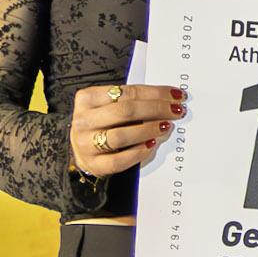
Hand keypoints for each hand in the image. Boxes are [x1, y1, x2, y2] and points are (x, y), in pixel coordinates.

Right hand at [69, 83, 185, 176]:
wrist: (81, 150)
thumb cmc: (102, 124)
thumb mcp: (110, 106)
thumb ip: (133, 102)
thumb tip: (168, 101)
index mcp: (87, 98)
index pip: (127, 92)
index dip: (155, 93)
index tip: (175, 95)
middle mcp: (84, 120)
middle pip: (125, 111)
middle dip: (156, 109)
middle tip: (176, 111)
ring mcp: (86, 143)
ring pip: (121, 135)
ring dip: (148, 130)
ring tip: (166, 126)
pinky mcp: (94, 164)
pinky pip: (119, 160)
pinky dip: (138, 152)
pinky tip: (152, 145)